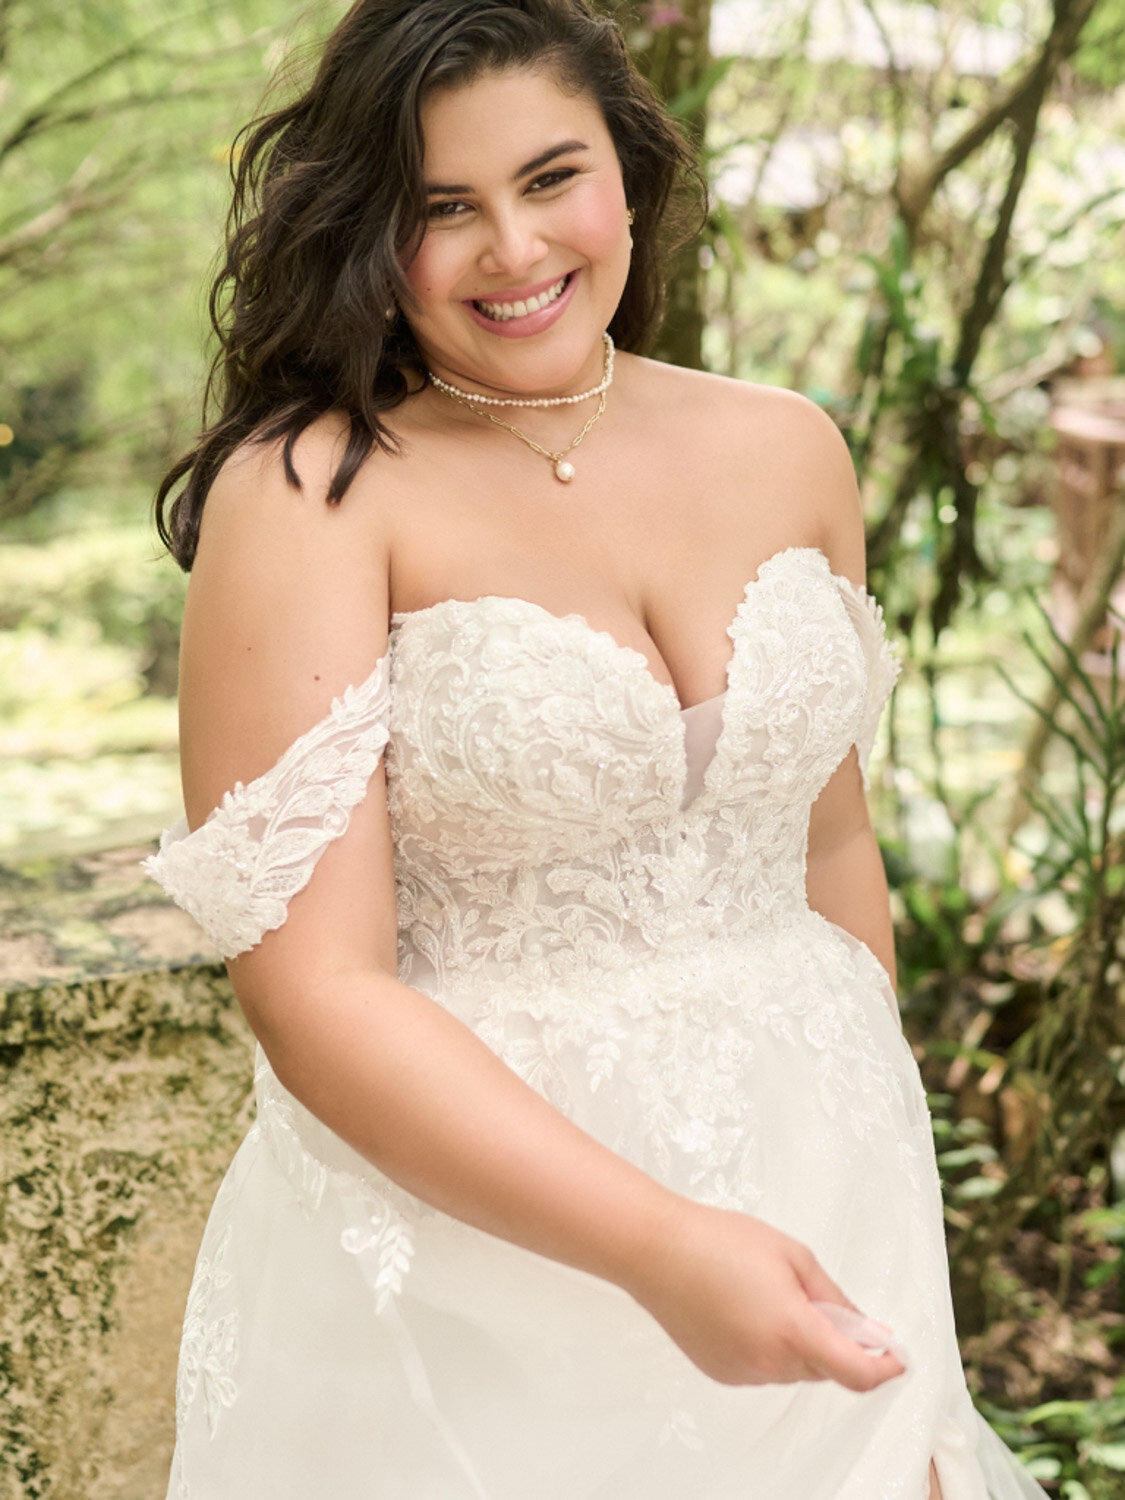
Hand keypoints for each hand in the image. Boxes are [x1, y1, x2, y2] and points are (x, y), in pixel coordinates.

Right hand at [627, 1199, 907, 1391]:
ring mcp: (742, 1373)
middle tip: (819, 1300)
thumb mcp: (791, 1255)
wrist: (656, 1251)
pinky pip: (762, 1369)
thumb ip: (834, 1297)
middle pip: (823, 1369)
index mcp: (793, 1331)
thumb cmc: (724, 1240)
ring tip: (769, 1294)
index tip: (896, 1356)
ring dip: (798, 1344)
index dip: (884, 1368)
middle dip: (834, 1342)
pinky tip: (745, 1309)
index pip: (856, 1372)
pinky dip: (769, 1348)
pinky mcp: (720, 1372)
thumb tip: (867, 1329)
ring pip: (792, 1369)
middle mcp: (770, 1364)